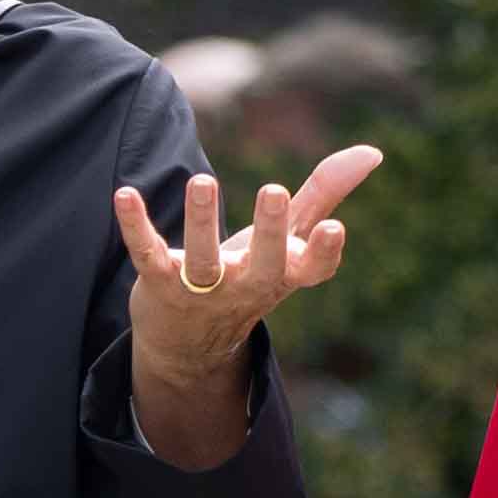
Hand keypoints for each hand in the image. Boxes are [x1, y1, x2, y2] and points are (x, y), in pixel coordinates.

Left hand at [117, 150, 380, 463]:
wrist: (188, 344)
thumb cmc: (248, 276)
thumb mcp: (289, 242)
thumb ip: (325, 195)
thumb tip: (372, 152)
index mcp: (283, 275)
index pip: (312, 271)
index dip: (324, 254)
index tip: (335, 230)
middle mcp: (246, 286)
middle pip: (263, 265)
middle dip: (270, 231)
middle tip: (275, 191)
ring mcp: (202, 289)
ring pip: (203, 260)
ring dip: (201, 220)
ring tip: (202, 180)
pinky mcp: (159, 283)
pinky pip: (146, 253)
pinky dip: (135, 225)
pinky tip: (124, 194)